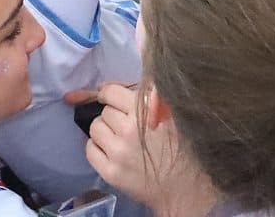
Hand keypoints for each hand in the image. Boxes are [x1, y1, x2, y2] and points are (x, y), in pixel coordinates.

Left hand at [80, 83, 179, 207]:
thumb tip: (120, 86)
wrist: (184, 187)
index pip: (111, 92)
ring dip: (104, 129)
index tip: (111, 98)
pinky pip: (90, 150)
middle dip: (112, 114)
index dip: (109, 94)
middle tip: (124, 123)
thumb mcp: (170, 112)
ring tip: (116, 137)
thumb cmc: (181, 146)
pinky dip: (97, 147)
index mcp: (144, 110)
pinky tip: (109, 150)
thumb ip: (148, 96)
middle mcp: (128, 129)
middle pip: (105, 111)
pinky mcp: (111, 173)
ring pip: (95, 128)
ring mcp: (118, 152)